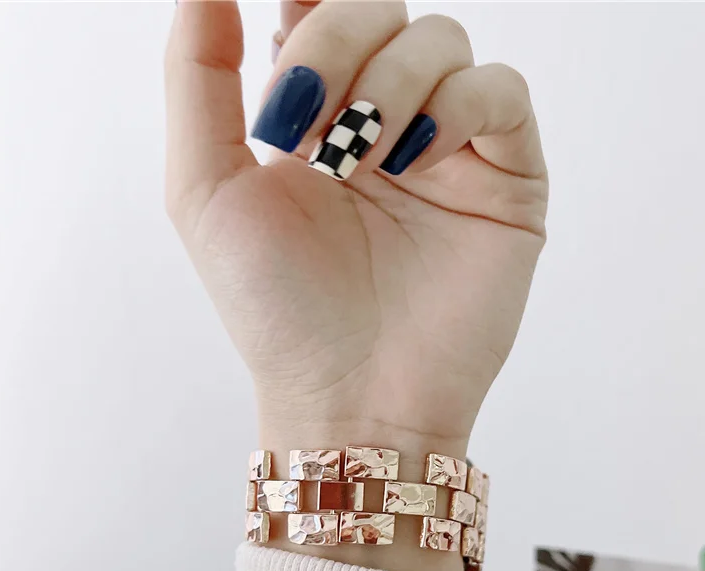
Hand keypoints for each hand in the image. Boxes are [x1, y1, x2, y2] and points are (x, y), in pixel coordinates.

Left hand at [165, 0, 546, 457]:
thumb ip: (198, 79)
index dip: (307, 8)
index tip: (282, 40)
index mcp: (319, 117)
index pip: (318, 9)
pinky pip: (501, 91)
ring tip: (358, 163)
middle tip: (305, 128)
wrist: (354, 397)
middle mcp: (385, 122)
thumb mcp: (206, 190)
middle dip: (335, 45)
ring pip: (441, 39)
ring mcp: (449, 149)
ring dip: (390, 84)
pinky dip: (457, 106)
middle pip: (380, 9)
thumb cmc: (279, 310)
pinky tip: (414, 159)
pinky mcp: (506, 178)